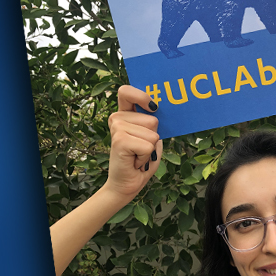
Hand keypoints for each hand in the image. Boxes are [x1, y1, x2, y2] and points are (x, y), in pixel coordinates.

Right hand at [100, 85, 163, 200]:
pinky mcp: (119, 140)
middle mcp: (117, 118)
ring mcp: (117, 128)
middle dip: (153, 137)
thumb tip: (158, 111)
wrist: (127, 184)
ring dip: (150, 149)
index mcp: (124, 114)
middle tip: (140, 148)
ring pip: (153, 134)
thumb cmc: (141, 160)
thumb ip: (152, 123)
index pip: (126, 91)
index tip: (152, 107)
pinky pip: (149, 145)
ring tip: (137, 155)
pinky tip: (135, 160)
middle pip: (153, 119)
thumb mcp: (150, 137)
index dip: (141, 95)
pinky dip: (147, 156)